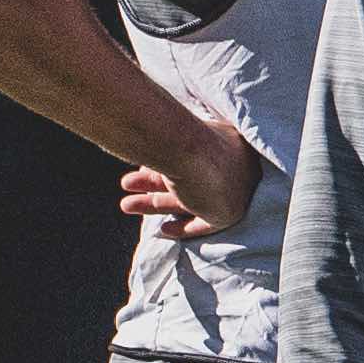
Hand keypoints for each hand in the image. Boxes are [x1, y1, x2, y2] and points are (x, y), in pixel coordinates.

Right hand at [119, 117, 262, 236]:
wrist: (185, 147)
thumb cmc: (176, 133)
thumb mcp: (171, 134)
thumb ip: (167, 144)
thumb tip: (143, 145)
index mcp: (228, 139)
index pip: (198, 159)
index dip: (167, 168)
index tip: (141, 169)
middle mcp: (237, 162)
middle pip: (192, 180)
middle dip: (156, 184)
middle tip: (127, 184)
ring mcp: (237, 188)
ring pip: (192, 198)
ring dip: (159, 203)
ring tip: (126, 205)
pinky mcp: (230, 212)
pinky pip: (206, 223)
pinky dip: (185, 227)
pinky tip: (164, 229)